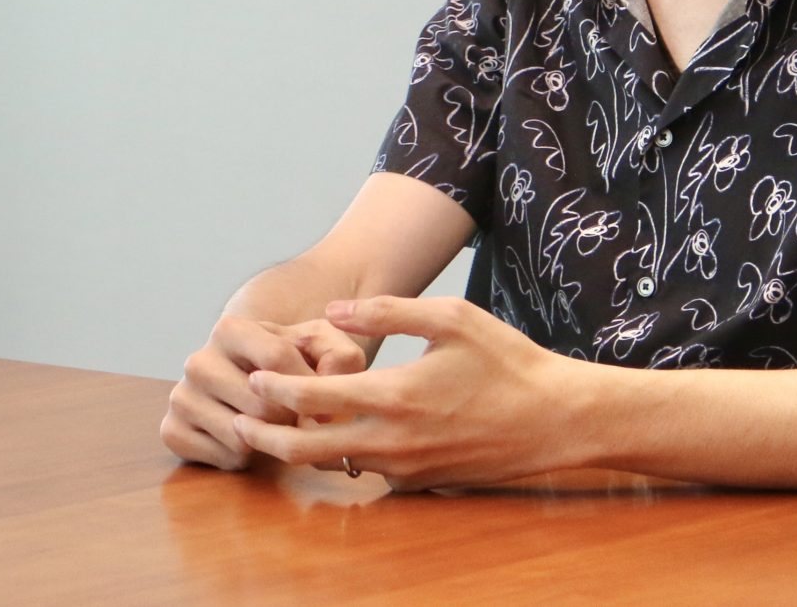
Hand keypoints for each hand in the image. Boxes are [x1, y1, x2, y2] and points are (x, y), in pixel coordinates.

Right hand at [161, 314, 371, 470]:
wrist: (260, 382)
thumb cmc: (298, 362)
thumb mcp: (325, 347)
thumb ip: (339, 355)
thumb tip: (325, 390)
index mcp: (228, 328)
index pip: (277, 360)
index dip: (309, 385)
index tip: (324, 394)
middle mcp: (197, 360)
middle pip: (261, 407)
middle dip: (291, 419)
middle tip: (299, 416)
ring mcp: (181, 396)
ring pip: (242, 437)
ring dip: (269, 439)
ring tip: (274, 424)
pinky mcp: (172, 430)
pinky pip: (226, 458)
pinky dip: (248, 456)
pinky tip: (250, 437)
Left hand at [230, 295, 579, 489]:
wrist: (556, 418)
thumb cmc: (506, 361)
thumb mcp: (451, 318)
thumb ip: (388, 311)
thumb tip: (333, 312)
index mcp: (395, 395)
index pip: (315, 397)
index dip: (277, 388)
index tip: (255, 378)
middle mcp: (395, 441)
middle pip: (309, 450)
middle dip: (267, 439)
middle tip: (240, 426)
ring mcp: (409, 469)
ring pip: (337, 466)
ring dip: (304, 452)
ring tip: (278, 431)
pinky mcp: (424, 484)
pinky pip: (371, 474)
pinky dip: (346, 459)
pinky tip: (338, 438)